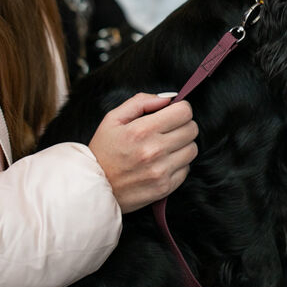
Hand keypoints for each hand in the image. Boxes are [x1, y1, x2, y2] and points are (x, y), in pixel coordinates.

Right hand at [88, 93, 198, 212]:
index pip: (184, 112)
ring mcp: (161, 171)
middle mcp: (154, 150)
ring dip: (182, 146)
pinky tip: (162, 163)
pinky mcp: (165, 187)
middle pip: (192, 129)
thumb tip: (168, 98)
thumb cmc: (103, 152)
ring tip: (164, 148)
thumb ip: (140, 102)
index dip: (180, 110)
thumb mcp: (112, 119)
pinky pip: (187, 168)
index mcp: (141, 130)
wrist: (94, 188)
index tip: (173, 114)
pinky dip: (178, 164)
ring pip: (192, 149)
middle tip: (168, 131)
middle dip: (182, 126)